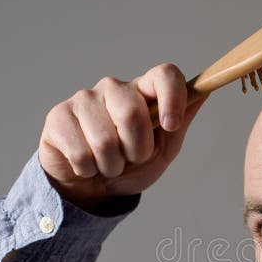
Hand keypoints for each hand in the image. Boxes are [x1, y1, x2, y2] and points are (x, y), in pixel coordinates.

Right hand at [39, 63, 205, 210]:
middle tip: (131, 158)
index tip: (171, 125)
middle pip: (132, 112)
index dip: (172, 98)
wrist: (93, 188)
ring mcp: (83, 99)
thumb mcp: (163, 149)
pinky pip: (80, 153)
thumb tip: (204, 91)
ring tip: (108, 164)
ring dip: (112, 165)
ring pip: (105, 139)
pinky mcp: (57, 117)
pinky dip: (88, 169)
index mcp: (144, 91)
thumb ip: (181, 122)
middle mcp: (114, 88)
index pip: (165, 74)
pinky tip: (86, 164)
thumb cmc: (131, 164)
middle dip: (137, 149)